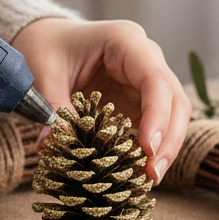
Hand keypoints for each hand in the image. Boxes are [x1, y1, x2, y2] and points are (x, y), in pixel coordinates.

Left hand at [11, 17, 190, 182]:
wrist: (47, 39)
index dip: (158, 116)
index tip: (147, 149)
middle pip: (175, 101)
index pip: (155, 80)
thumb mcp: (44, 73)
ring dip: (164, 149)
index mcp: (125, 41)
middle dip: (168, 140)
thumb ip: (53, 108)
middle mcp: (145, 59)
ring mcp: (146, 81)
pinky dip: (149, 150)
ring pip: (173, 117)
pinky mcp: (140, 101)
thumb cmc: (47, 47)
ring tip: (147, 180)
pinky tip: (137, 173)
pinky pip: (155, 127)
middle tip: (152, 175)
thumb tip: (52, 146)